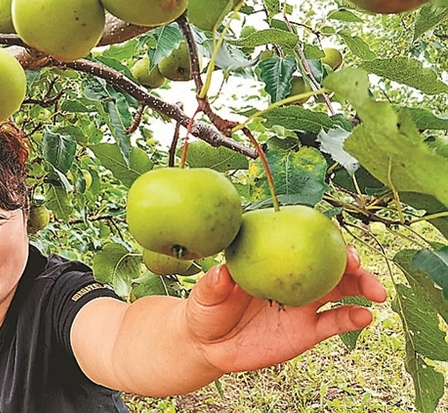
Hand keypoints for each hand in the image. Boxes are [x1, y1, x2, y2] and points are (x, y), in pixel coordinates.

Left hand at [185, 246, 386, 374]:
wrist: (210, 346)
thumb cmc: (205, 310)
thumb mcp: (204, 296)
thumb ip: (214, 284)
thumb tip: (221, 272)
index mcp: (271, 259)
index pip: (299, 239)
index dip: (318, 234)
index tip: (331, 235)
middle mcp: (292, 277)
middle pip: (328, 262)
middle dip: (350, 260)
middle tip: (359, 265)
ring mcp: (303, 302)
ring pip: (341, 289)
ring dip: (363, 287)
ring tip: (377, 293)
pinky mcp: (308, 330)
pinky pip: (336, 322)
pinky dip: (354, 318)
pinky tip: (366, 317)